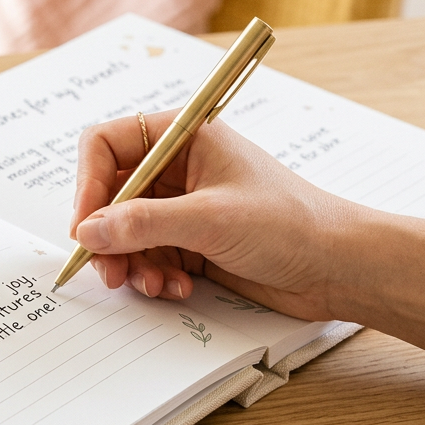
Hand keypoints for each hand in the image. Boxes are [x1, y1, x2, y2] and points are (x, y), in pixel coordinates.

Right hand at [69, 109, 358, 320]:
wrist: (339, 267)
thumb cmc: (291, 224)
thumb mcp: (209, 219)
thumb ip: (142, 224)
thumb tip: (88, 232)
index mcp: (184, 137)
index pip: (107, 145)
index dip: (88, 184)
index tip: (85, 226)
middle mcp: (178, 167)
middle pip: (110, 195)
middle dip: (106, 235)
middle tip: (108, 270)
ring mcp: (183, 206)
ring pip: (125, 231)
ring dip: (130, 262)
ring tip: (150, 284)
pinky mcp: (191, 241)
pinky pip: (148, 256)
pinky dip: (152, 275)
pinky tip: (176, 288)